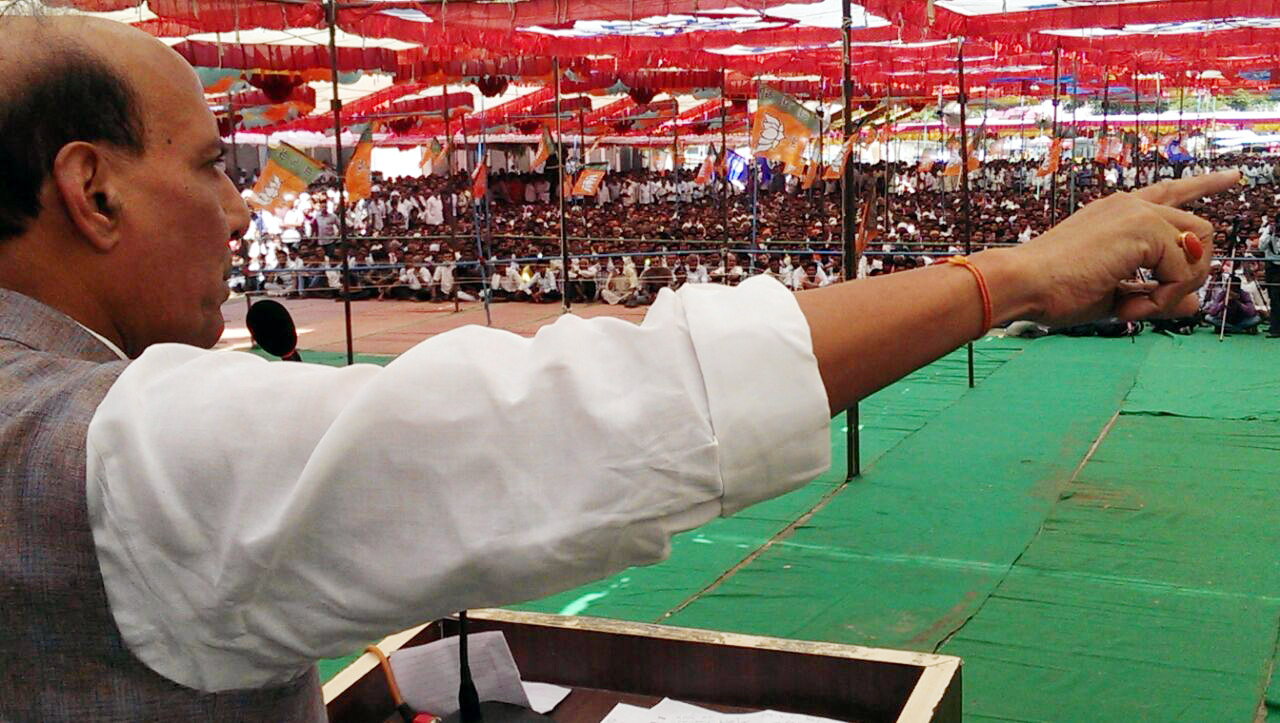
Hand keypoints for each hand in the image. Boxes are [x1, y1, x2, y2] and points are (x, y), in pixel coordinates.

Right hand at [1015, 171, 1238, 326]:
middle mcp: (1131, 205)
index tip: (1232, 177)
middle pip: (1201, 228)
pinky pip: (1183, 269)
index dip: (1205, 185)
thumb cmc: (1053, 290)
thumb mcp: (1114, 297)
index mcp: (1118, 213)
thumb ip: (1155, 296)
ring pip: (1199, 247)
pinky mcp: (1144, 229)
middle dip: (1190, 273)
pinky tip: (1128, 307)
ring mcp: (1139, 213)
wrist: (1022, 284)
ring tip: (1135, 307)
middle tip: (1150, 304)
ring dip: (1177, 286)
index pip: (1171, 192)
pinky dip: (1162, 298)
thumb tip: (1194, 305)